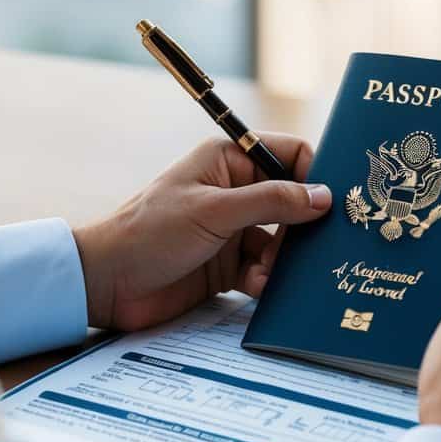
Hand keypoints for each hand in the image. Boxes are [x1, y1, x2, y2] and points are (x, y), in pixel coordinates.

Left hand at [74, 135, 331, 331]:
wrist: (107, 283)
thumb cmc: (150, 232)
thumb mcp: (214, 212)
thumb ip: (271, 202)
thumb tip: (323, 197)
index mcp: (229, 160)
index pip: (289, 154)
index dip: (314, 175)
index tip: (333, 204)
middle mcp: (235, 190)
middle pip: (291, 201)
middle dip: (304, 225)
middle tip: (315, 248)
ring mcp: (232, 229)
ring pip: (282, 239)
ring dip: (283, 258)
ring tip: (272, 272)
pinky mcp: (227, 265)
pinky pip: (264, 268)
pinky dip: (266, 279)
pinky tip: (255, 287)